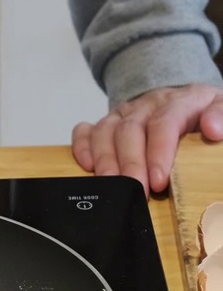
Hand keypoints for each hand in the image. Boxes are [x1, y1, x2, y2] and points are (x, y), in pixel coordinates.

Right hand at [72, 84, 222, 194]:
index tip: (160, 181)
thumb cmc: (203, 114)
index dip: (159, 152)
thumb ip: (221, 115)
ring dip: (106, 160)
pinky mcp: (108, 122)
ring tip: (111, 187)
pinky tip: (87, 166)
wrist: (185, 99)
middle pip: (130, 130)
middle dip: (131, 163)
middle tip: (135, 191)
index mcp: (180, 101)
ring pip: (106, 131)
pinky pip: (86, 130)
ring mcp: (124, 113)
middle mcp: (147, 104)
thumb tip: (214, 130)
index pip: (164, 122)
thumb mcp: (220, 109)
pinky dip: (82, 147)